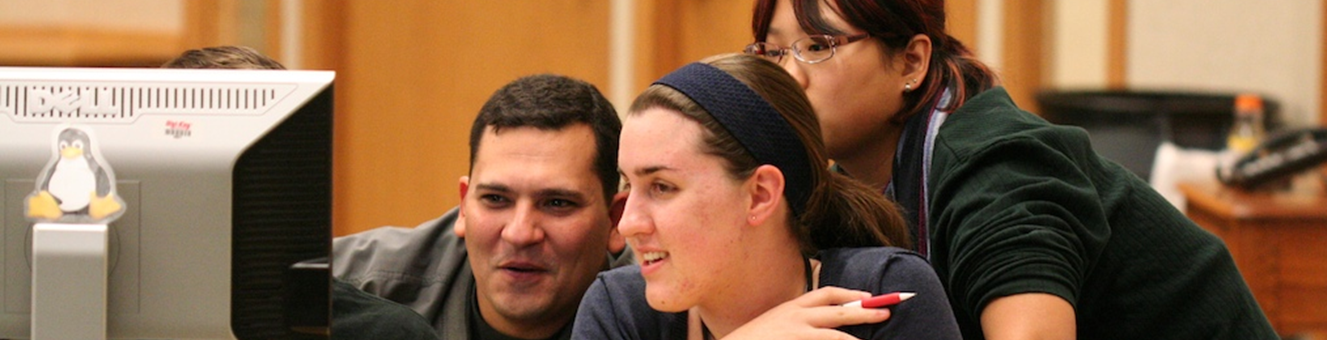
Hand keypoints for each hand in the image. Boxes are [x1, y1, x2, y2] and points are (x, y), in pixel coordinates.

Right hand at [722, 287, 890, 339]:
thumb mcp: (775, 324)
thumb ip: (797, 320)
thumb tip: (824, 320)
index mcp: (792, 308)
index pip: (827, 294)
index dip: (852, 293)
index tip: (870, 296)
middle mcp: (796, 318)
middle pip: (840, 312)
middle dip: (866, 310)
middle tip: (887, 311)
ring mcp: (796, 335)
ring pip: (837, 336)